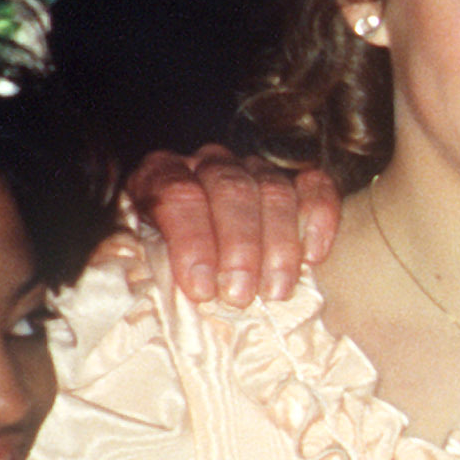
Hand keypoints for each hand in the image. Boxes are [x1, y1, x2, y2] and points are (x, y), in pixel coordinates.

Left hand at [127, 145, 338, 304]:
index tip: (202, 289)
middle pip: (230, 189)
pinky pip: (316, 186)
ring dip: (278, 245)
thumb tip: (143, 291)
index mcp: (160, 175)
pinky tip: (313, 257)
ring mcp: (255, 170)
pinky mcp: (295, 182)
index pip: (177, 194)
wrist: (198, 265)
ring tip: (274, 291)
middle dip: (238, 246)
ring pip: (274, 189)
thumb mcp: (140, 262)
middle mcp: (209, 164)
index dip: (191, 242)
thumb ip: (140, 267)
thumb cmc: (166, 269)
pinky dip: (319, 219)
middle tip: (240, 295)